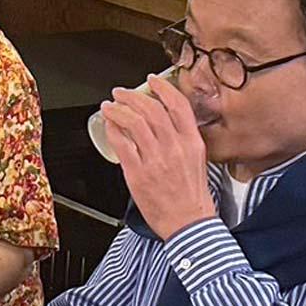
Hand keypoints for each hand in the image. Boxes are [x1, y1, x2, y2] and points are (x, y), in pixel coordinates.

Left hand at [99, 75, 215, 239]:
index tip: (152, 80)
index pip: (178, 106)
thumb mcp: (197, 161)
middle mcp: (175, 148)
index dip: (163, 88)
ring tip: (110, 106)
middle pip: (151, 110)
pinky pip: (121, 145)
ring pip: (134, 123)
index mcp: (193, 143)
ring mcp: (155, 160)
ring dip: (118, 110)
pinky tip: (108, 125)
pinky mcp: (138, 173)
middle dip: (133, 96)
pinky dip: (113, 131)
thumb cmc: (193, 197)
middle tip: (121, 92)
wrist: (189, 224)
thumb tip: (163, 125)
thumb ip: (182, 141)